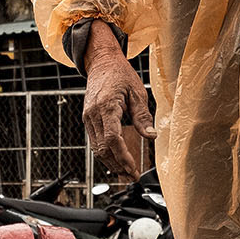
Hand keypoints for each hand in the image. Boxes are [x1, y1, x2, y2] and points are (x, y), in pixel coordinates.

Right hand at [81, 23, 155, 180]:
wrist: (102, 63)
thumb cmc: (120, 74)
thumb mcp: (137, 92)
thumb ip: (142, 116)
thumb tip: (151, 135)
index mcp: (106, 107)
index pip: (112, 139)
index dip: (123, 157)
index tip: (133, 168)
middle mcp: (93, 114)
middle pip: (102, 148)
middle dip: (117, 165)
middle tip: (132, 175)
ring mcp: (88, 117)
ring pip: (96, 148)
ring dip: (110, 162)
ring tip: (125, 172)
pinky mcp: (88, 119)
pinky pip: (94, 141)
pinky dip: (104, 153)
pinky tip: (115, 160)